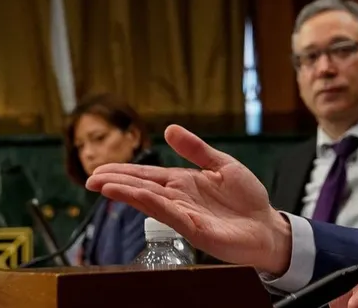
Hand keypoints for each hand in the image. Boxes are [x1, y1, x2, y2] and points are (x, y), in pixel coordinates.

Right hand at [85, 125, 291, 274]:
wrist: (267, 226)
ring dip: (127, 193)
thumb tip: (169, 129)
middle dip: (116, 183)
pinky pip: (170, 215)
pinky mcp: (196, 229)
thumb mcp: (221, 164)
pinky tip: (136, 197)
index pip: (147, 176)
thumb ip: (196, 149)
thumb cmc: (247, 199)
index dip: (124, 172)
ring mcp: (185, 215)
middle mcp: (179, 199)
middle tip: (90, 179)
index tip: (100, 170)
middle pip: (142, 188)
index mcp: (183, 183)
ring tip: (103, 186)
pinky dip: (151, 205)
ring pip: (150, 201)